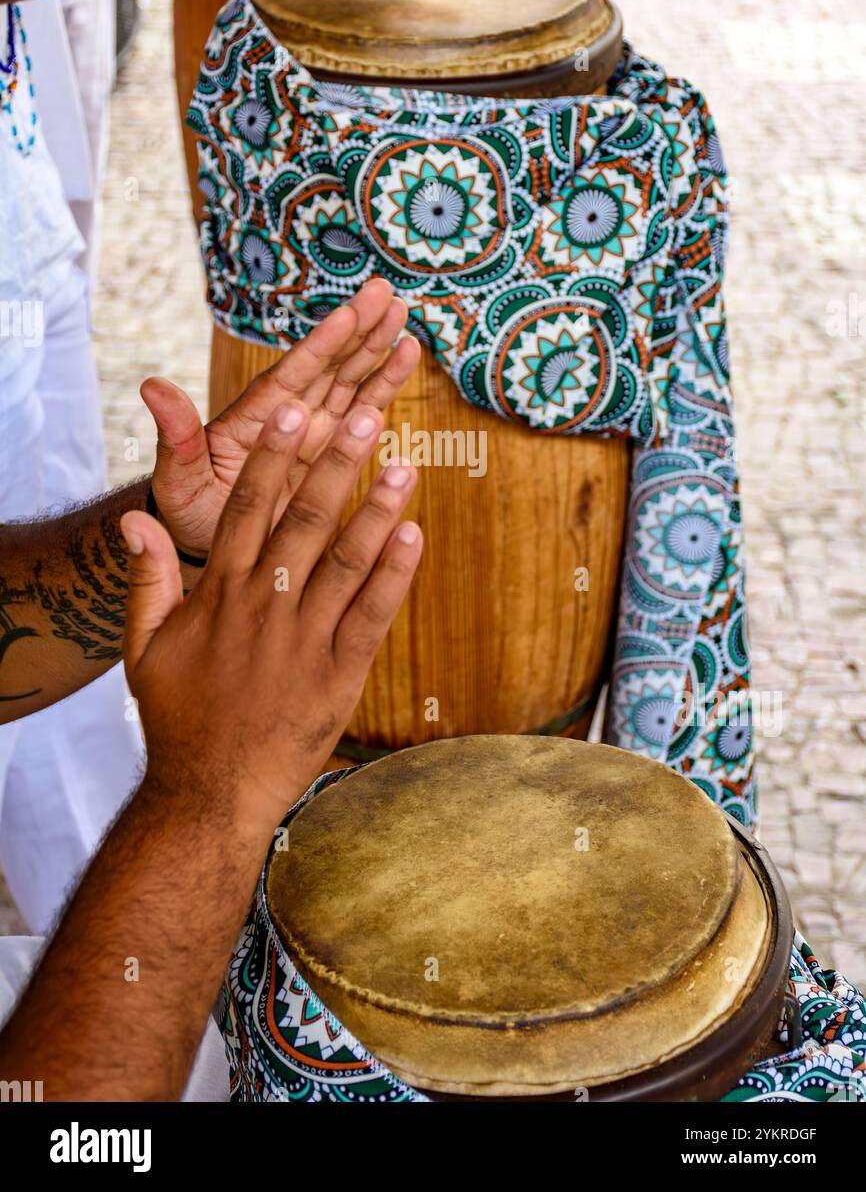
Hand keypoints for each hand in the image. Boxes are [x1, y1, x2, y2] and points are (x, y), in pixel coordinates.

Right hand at [121, 399, 421, 826]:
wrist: (208, 794)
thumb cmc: (177, 719)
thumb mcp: (144, 647)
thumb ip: (147, 579)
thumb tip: (135, 518)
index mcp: (219, 593)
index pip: (248, 508)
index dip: (272, 456)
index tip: (291, 410)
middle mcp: (263, 607)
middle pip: (303, 520)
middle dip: (334, 464)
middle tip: (364, 415)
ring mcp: (303, 641)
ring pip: (344, 561)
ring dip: (375, 510)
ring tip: (403, 462)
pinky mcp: (338, 676)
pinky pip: (371, 616)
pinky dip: (394, 576)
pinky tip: (415, 536)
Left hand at [144, 278, 418, 560]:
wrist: (212, 550)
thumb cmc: (189, 512)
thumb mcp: (178, 479)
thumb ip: (176, 436)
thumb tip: (150, 385)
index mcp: (252, 419)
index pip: (290, 376)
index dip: (319, 346)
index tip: (346, 313)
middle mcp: (286, 417)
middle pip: (327, 366)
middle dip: (357, 330)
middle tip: (384, 291)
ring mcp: (313, 432)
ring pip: (350, 381)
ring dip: (377, 348)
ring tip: (400, 312)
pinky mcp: (336, 453)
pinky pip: (366, 414)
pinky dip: (386, 384)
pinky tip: (406, 353)